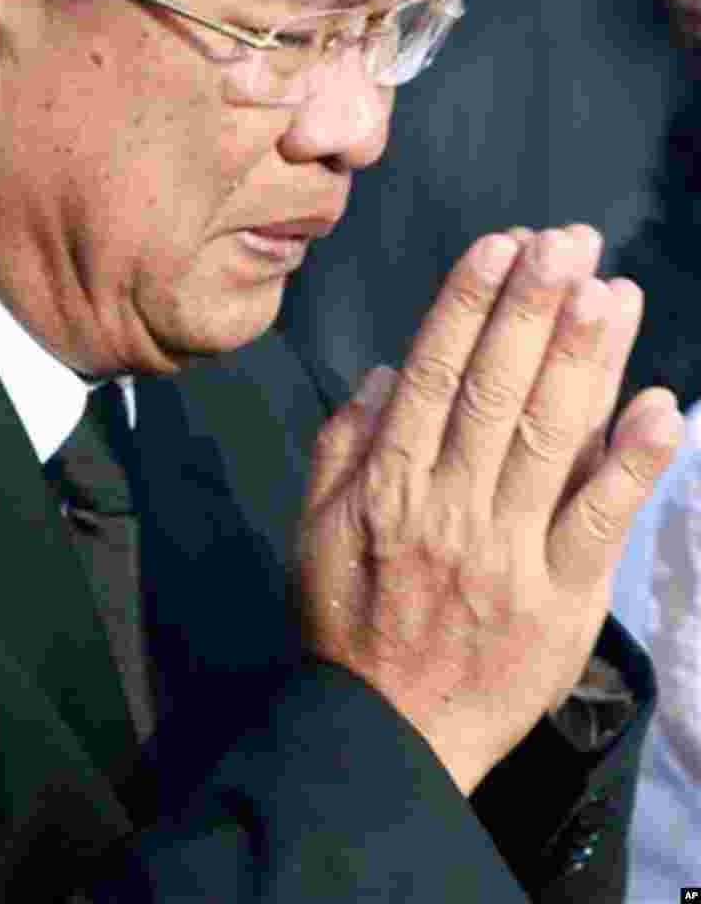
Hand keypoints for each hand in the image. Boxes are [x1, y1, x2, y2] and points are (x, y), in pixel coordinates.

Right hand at [297, 225, 683, 793]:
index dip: (468, 305)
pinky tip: (660, 407)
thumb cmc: (347, 622)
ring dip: (584, 361)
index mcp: (386, 485)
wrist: (387, 734)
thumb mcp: (314, 530)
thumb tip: (385, 372)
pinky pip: (598, 523)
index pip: (432, 376)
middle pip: (495, 391)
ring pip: (548, 441)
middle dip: (534, 309)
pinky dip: (631, 465)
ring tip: (613, 291)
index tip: (502, 246)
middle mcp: (447, 507)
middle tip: (568, 241)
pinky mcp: (561, 600)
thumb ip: (342, 446)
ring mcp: (508, 553)